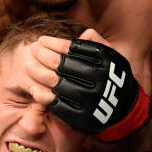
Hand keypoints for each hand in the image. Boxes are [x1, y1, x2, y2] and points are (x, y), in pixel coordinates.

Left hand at [26, 29, 147, 141]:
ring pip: (55, 83)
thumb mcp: (111, 55)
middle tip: (33, 49)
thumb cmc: (111, 74)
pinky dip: (42, 96)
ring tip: (29, 66)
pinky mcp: (81, 116)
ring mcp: (88, 99)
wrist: (123, 106)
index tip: (41, 40)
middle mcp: (96, 79)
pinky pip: (57, 104)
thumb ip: (97, 42)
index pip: (72, 49)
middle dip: (42, 55)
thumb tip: (80, 35)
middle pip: (60, 65)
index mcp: (104, 62)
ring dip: (38, 73)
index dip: (53, 43)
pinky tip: (33, 88)